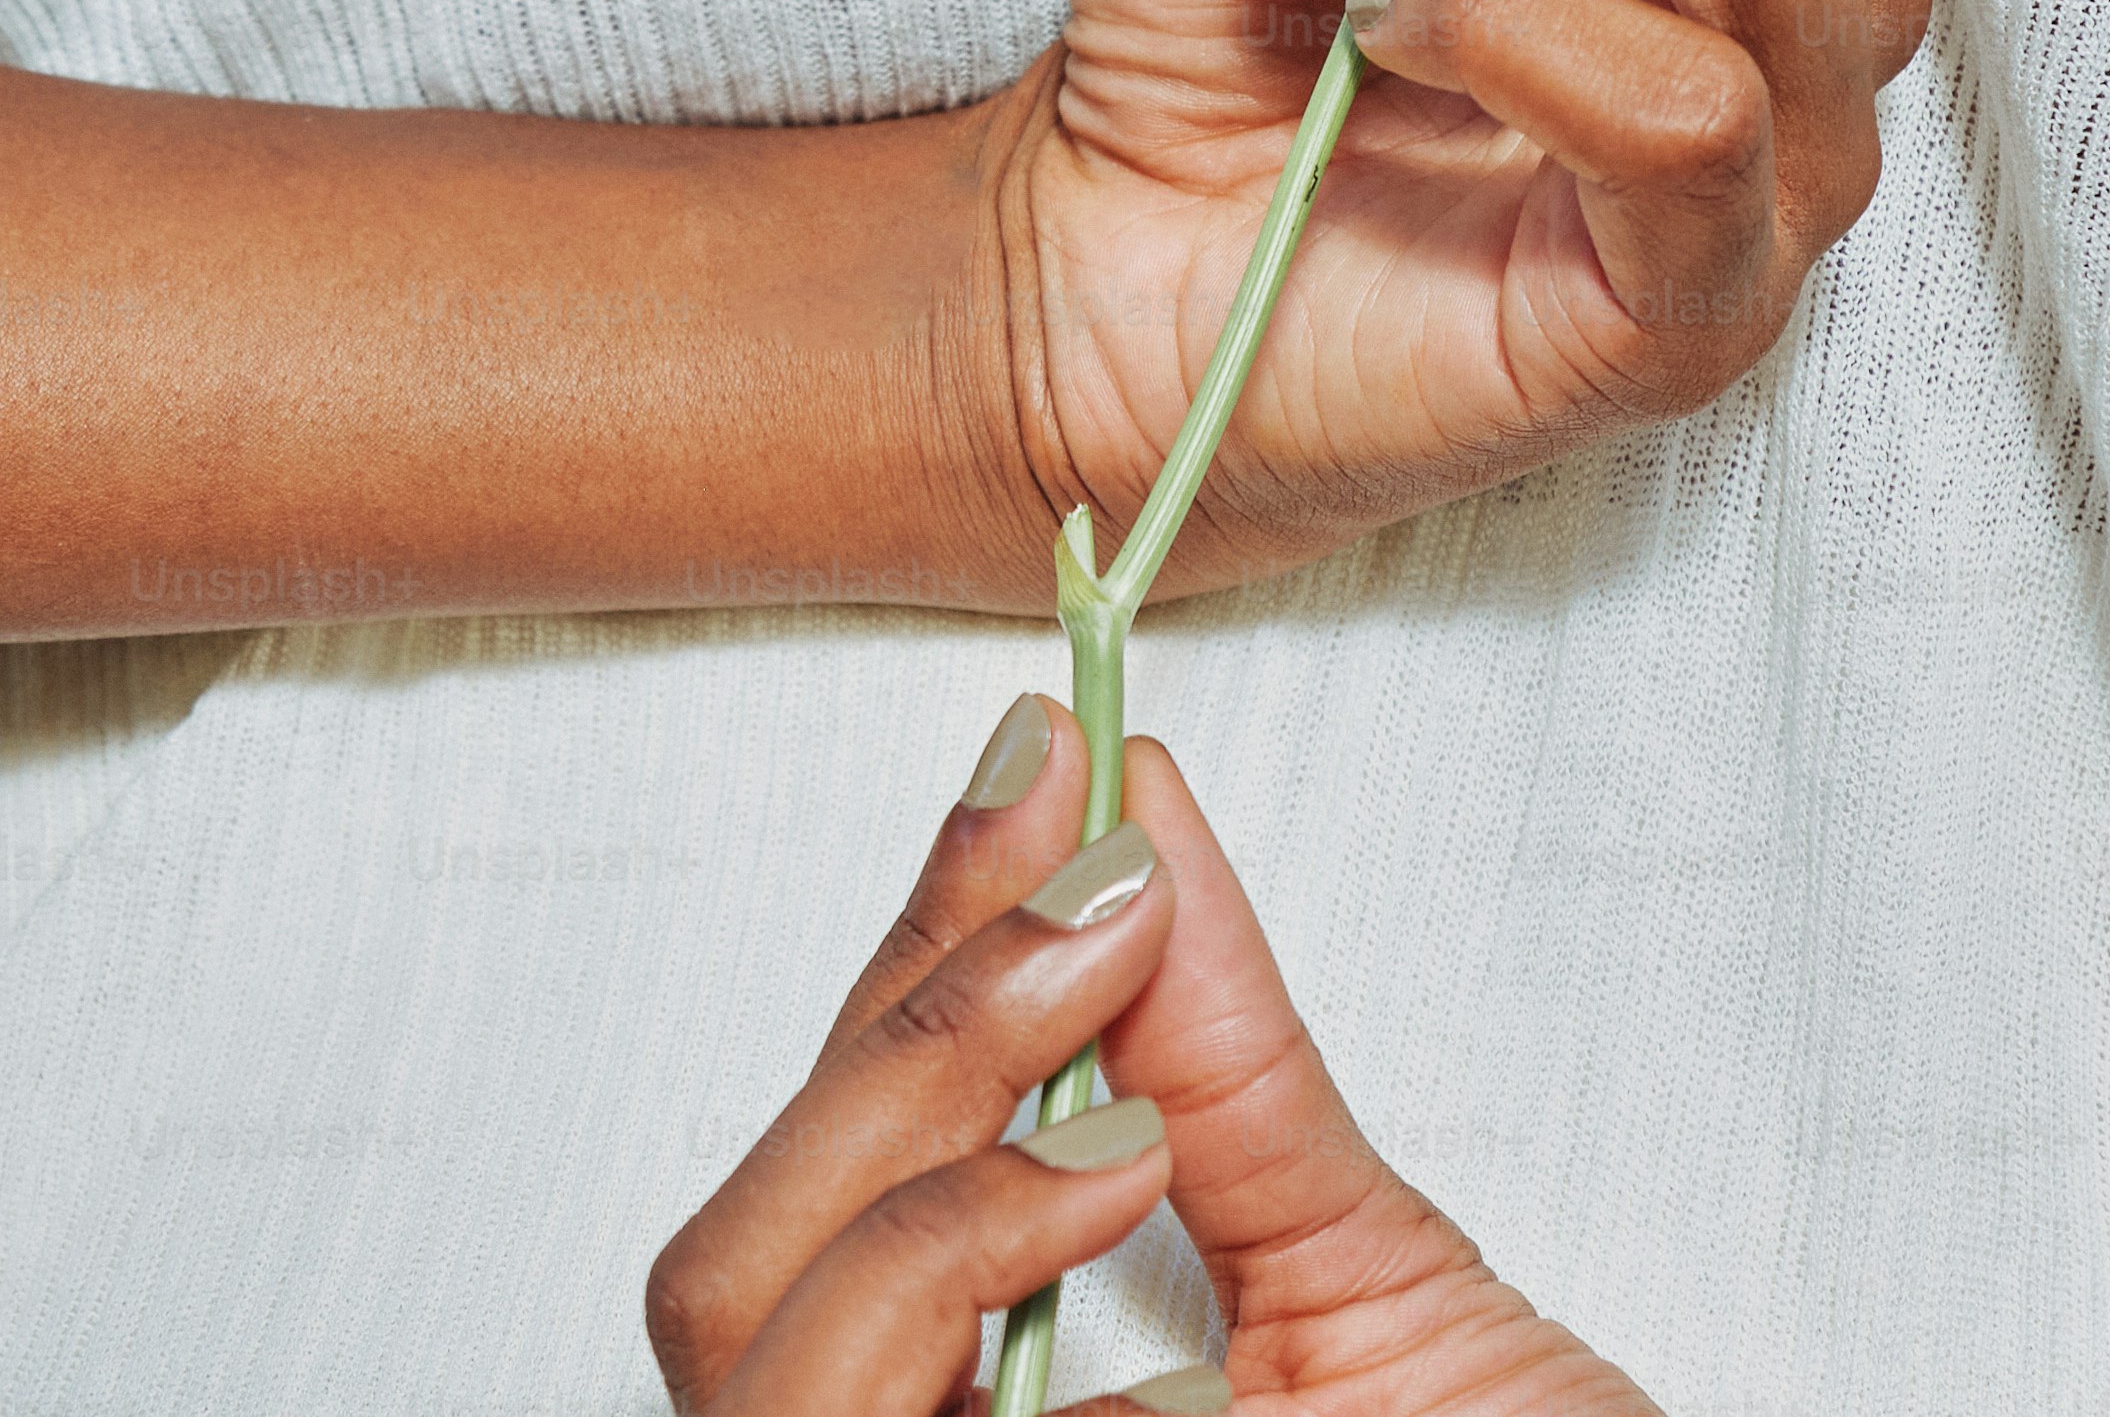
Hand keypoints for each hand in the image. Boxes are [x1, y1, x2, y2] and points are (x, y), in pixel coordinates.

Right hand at [644, 695, 1658, 1416]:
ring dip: (926, 1181)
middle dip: (904, 1045)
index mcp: (991, 1410)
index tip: (1040, 764)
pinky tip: (1117, 1245)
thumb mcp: (1374, 1273)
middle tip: (1089, 916)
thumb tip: (1133, 799)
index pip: (829, 1175)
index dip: (917, 949)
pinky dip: (952, 1287)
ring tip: (1129, 1131)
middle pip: (727, 1269)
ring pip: (742, 1355)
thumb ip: (1226, 1058)